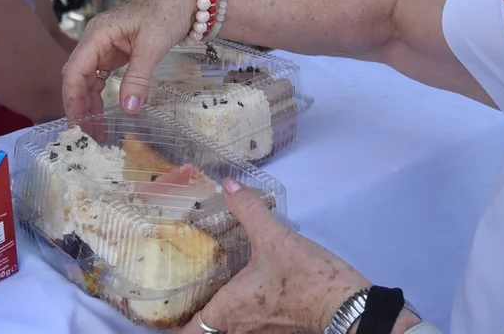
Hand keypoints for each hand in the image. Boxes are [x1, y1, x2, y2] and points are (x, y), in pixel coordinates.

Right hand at [61, 0, 194, 119]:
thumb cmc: (167, 11)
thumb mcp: (153, 45)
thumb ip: (138, 77)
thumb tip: (128, 109)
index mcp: (98, 34)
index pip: (74, 70)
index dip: (72, 99)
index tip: (77, 123)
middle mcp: (96, 39)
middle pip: (77, 76)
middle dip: (80, 105)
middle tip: (88, 133)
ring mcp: (106, 45)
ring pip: (88, 77)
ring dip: (90, 102)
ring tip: (96, 128)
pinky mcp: (118, 50)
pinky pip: (102, 74)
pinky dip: (101, 93)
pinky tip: (104, 110)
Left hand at [170, 179, 370, 333]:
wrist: (346, 305)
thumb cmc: (303, 276)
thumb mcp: (275, 237)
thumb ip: (248, 210)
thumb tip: (229, 185)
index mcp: (227, 311)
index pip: (186, 333)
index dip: (169, 328)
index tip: (158, 315)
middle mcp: (238, 329)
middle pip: (206, 331)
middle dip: (193, 317)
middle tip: (181, 294)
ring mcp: (259, 333)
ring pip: (228, 329)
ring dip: (218, 316)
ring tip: (209, 291)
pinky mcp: (278, 331)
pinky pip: (248, 326)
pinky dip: (240, 314)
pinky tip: (246, 292)